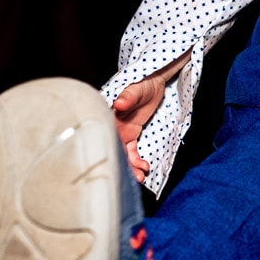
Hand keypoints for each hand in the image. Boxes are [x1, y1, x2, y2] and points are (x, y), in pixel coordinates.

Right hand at [111, 53, 188, 183]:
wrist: (154, 81)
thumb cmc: (142, 82)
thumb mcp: (136, 89)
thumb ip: (128, 97)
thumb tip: (118, 104)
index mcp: (108, 115)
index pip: (105, 134)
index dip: (110, 149)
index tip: (117, 162)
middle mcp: (112, 125)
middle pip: (114, 148)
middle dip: (122, 165)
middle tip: (133, 178)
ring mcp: (121, 131)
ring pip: (123, 153)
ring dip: (131, 167)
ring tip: (140, 177)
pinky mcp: (131, 134)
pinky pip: (132, 151)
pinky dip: (137, 161)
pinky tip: (145, 167)